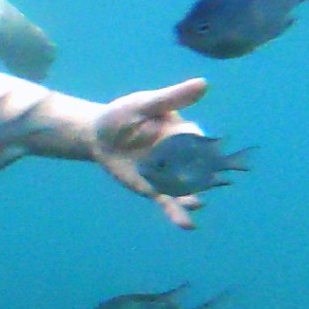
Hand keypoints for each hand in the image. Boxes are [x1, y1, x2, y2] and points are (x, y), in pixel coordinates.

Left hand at [88, 78, 208, 228]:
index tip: (207, 150)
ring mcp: (168, 174)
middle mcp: (181, 156)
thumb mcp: (145, 103)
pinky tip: (188, 225)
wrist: (98, 134)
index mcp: (183, 132)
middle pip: (197, 169)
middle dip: (203, 176)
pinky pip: (167, 202)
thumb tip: (203, 83)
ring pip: (185, 188)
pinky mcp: (153, 188)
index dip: (202, 146)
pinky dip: (177, 213)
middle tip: (210, 183)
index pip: (197, 140)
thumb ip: (172, 98)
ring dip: (191, 198)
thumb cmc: (124, 114)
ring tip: (197, 205)